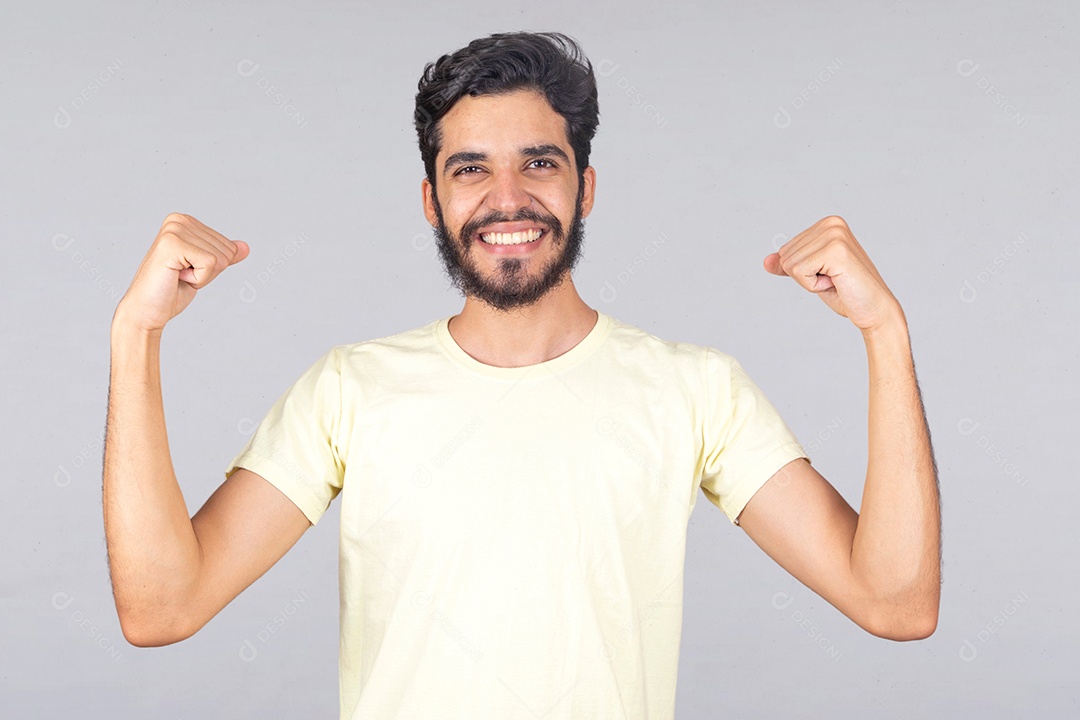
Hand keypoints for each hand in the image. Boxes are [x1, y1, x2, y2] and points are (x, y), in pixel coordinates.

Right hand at [114, 213, 249, 333]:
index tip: (187, 270)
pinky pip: (210, 264)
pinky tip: (176, 277)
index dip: (213, 267)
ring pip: (220, 258)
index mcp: (186, 221)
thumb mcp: (204, 270)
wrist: (146, 311)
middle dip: (209, 272)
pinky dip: (199, 279)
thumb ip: (223, 256)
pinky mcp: (172, 244)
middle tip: (181, 275)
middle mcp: (179, 220)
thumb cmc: (171, 290)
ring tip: (177, 275)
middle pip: (227, 251)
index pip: (228, 246)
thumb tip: (245, 247)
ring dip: (202, 276)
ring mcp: (174, 230)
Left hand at [763, 215, 902, 332]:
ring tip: (836, 280)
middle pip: (785, 256)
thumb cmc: (846, 292)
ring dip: (810, 281)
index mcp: (827, 224)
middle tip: (833, 279)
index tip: (828, 273)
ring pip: (790, 265)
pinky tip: (836, 282)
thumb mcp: (811, 275)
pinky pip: (799, 272)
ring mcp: (834, 235)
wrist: (874, 310)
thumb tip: (767, 261)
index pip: (786, 250)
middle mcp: (831, 223)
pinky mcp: (835, 250)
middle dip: (804, 276)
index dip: (802, 271)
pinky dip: (814, 286)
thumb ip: (789, 265)